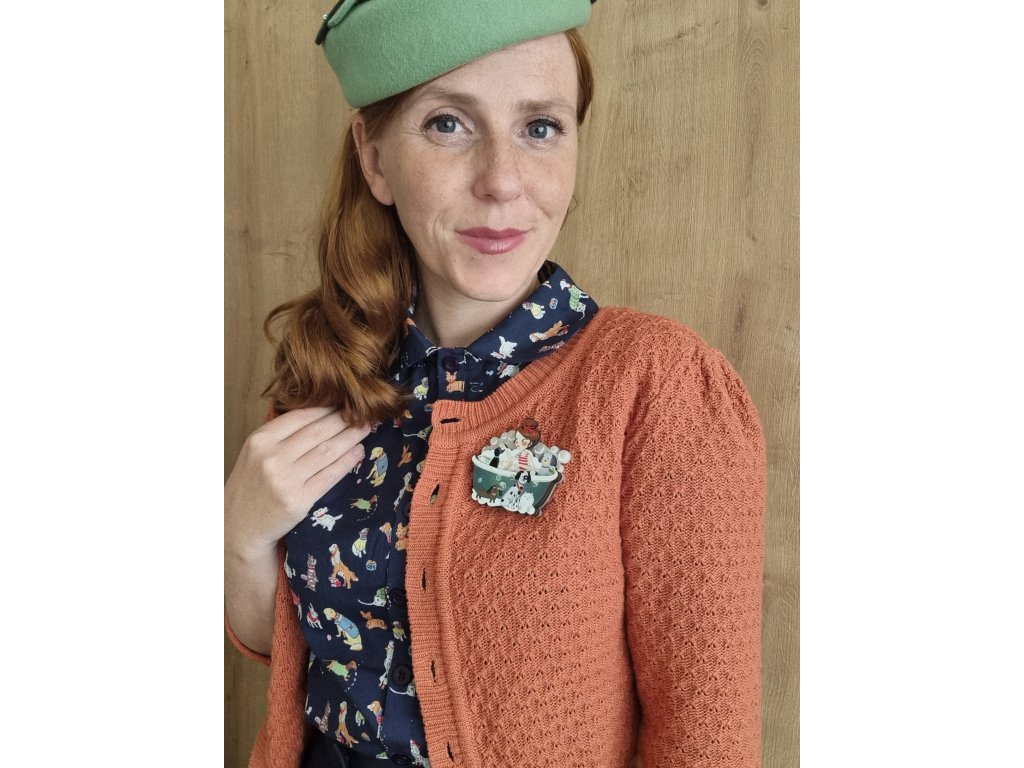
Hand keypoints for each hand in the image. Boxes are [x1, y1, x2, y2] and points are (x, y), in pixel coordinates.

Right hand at [225, 407, 370, 558]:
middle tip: (363, 413)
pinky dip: (348, 461)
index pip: (302, 415)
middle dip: (344, 420)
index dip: (327, 407)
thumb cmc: (251, 486)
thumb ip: (280, 435)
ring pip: (328, 451)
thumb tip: (320, 413)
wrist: (238, 527)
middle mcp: (272, 457)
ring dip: (352, 438)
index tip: (344, 402)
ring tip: (365, 428)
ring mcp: (286, 480)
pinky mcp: (299, 500)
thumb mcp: (254, 453)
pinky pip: (330, 475)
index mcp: (260, 440)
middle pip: (319, 431)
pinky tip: (358, 452)